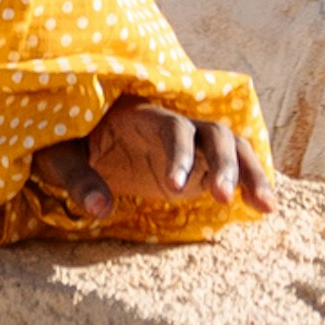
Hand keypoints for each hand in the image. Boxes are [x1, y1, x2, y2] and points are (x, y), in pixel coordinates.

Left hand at [29, 95, 274, 222]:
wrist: (71, 141)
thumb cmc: (62, 143)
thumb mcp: (58, 157)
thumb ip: (79, 180)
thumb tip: (98, 209)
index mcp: (137, 115)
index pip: (171, 126)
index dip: (179, 153)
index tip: (176, 187)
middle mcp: (171, 124)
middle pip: (213, 132)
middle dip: (225, 163)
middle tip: (224, 199)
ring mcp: (189, 144)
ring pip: (231, 146)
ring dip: (249, 172)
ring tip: (265, 208)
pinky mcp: (198, 164)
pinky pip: (232, 167)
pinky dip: (249, 182)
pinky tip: (263, 208)